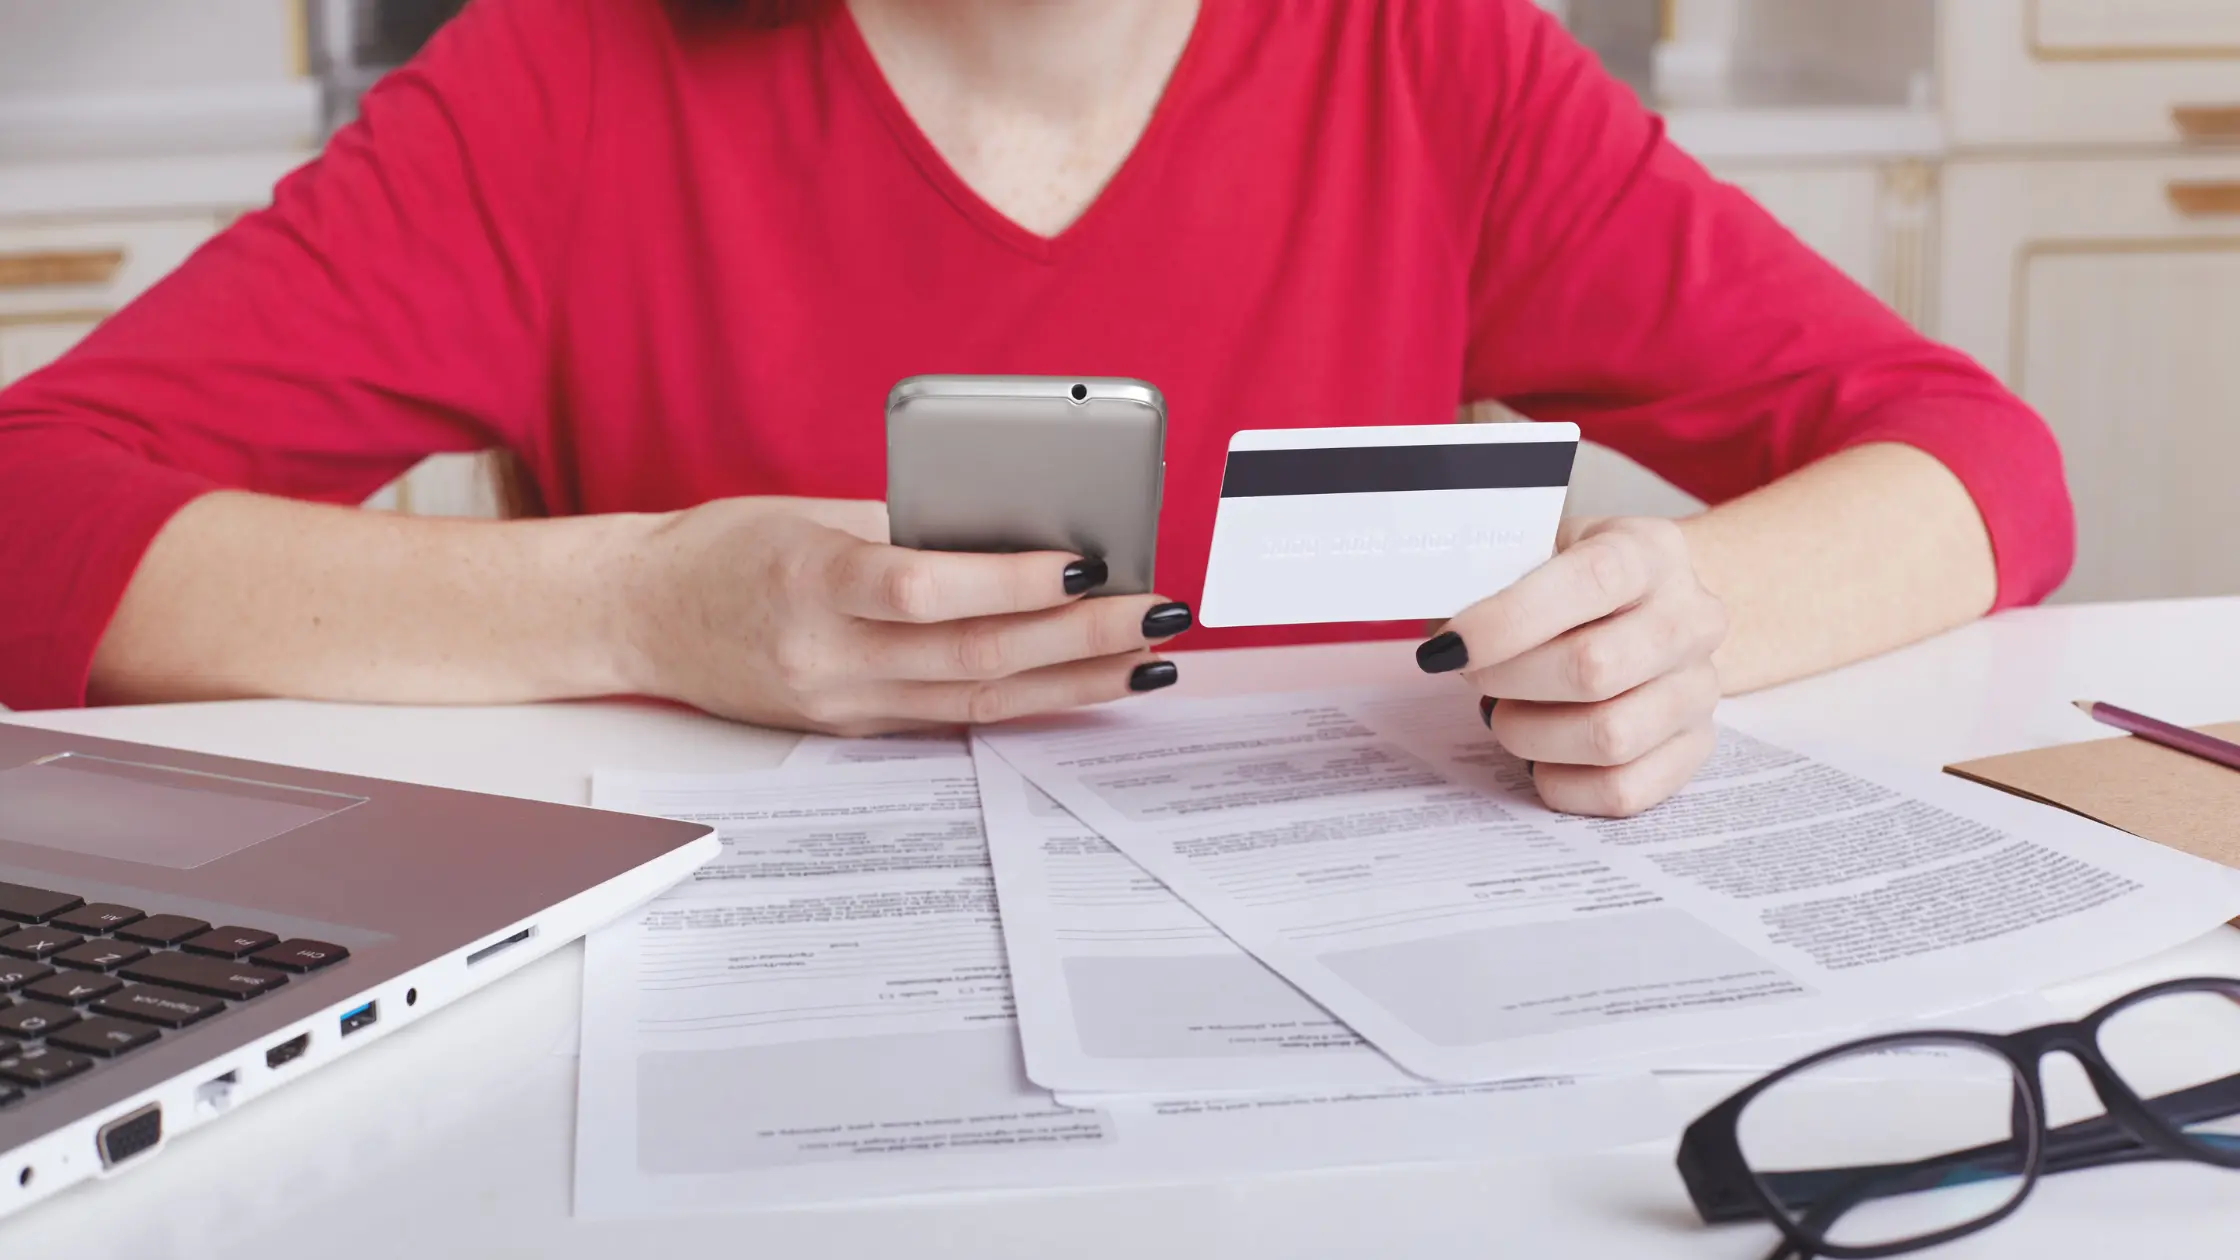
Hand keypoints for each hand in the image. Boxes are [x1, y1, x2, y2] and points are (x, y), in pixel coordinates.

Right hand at [619, 497, 1189, 732]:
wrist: (639, 616)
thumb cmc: (726, 547)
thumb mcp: (811, 514)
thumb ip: (908, 529)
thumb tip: (1020, 537)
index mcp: (810, 580)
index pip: (925, 587)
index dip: (1014, 581)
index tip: (1091, 563)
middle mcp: (827, 655)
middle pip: (973, 654)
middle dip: (1080, 636)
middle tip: (1157, 610)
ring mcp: (842, 703)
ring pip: (978, 699)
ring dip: (1075, 681)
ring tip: (1148, 658)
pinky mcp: (853, 729)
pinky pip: (955, 716)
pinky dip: (1027, 699)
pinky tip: (1086, 683)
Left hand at [1416, 517, 1726, 816]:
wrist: (1660, 610)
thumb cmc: (1582, 584)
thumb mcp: (1544, 550)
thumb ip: (1497, 577)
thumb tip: (1444, 635)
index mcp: (1650, 552)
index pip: (1590, 581)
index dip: (1508, 620)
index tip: (1449, 646)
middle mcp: (1691, 618)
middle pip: (1594, 668)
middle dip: (1509, 681)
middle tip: (1474, 676)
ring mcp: (1700, 687)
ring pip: (1609, 737)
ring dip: (1531, 735)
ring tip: (1507, 714)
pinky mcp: (1696, 748)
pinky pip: (1623, 790)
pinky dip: (1561, 783)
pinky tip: (1540, 758)